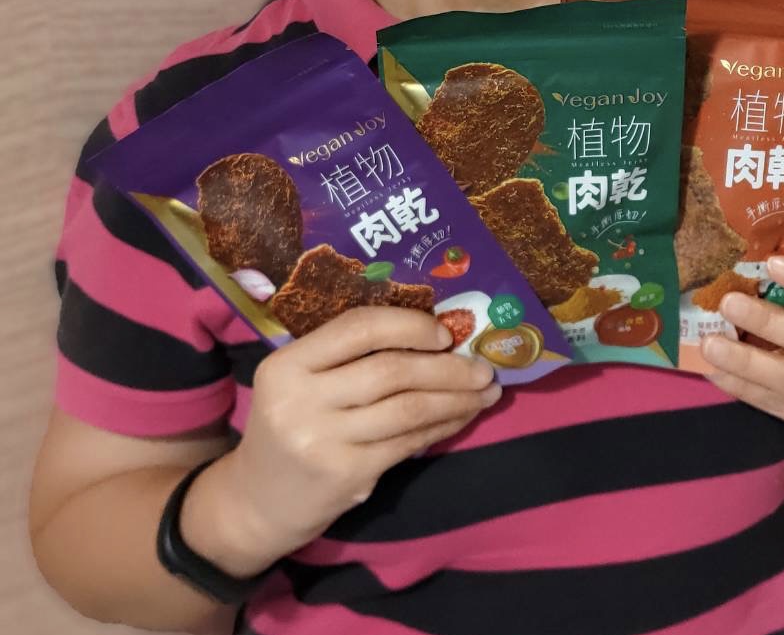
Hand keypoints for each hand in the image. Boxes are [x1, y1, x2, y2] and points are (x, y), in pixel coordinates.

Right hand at [181, 307, 499, 574]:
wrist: (255, 503)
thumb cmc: (291, 425)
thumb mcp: (301, 381)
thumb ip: (349, 357)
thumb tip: (436, 336)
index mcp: (287, 365)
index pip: (357, 327)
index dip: (408, 324)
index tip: (445, 331)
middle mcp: (300, 401)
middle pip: (391, 370)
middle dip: (447, 366)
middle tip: (484, 366)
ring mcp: (323, 442)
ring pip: (408, 409)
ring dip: (456, 398)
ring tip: (486, 392)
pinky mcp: (347, 476)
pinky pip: (408, 444)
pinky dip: (442, 427)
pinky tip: (461, 417)